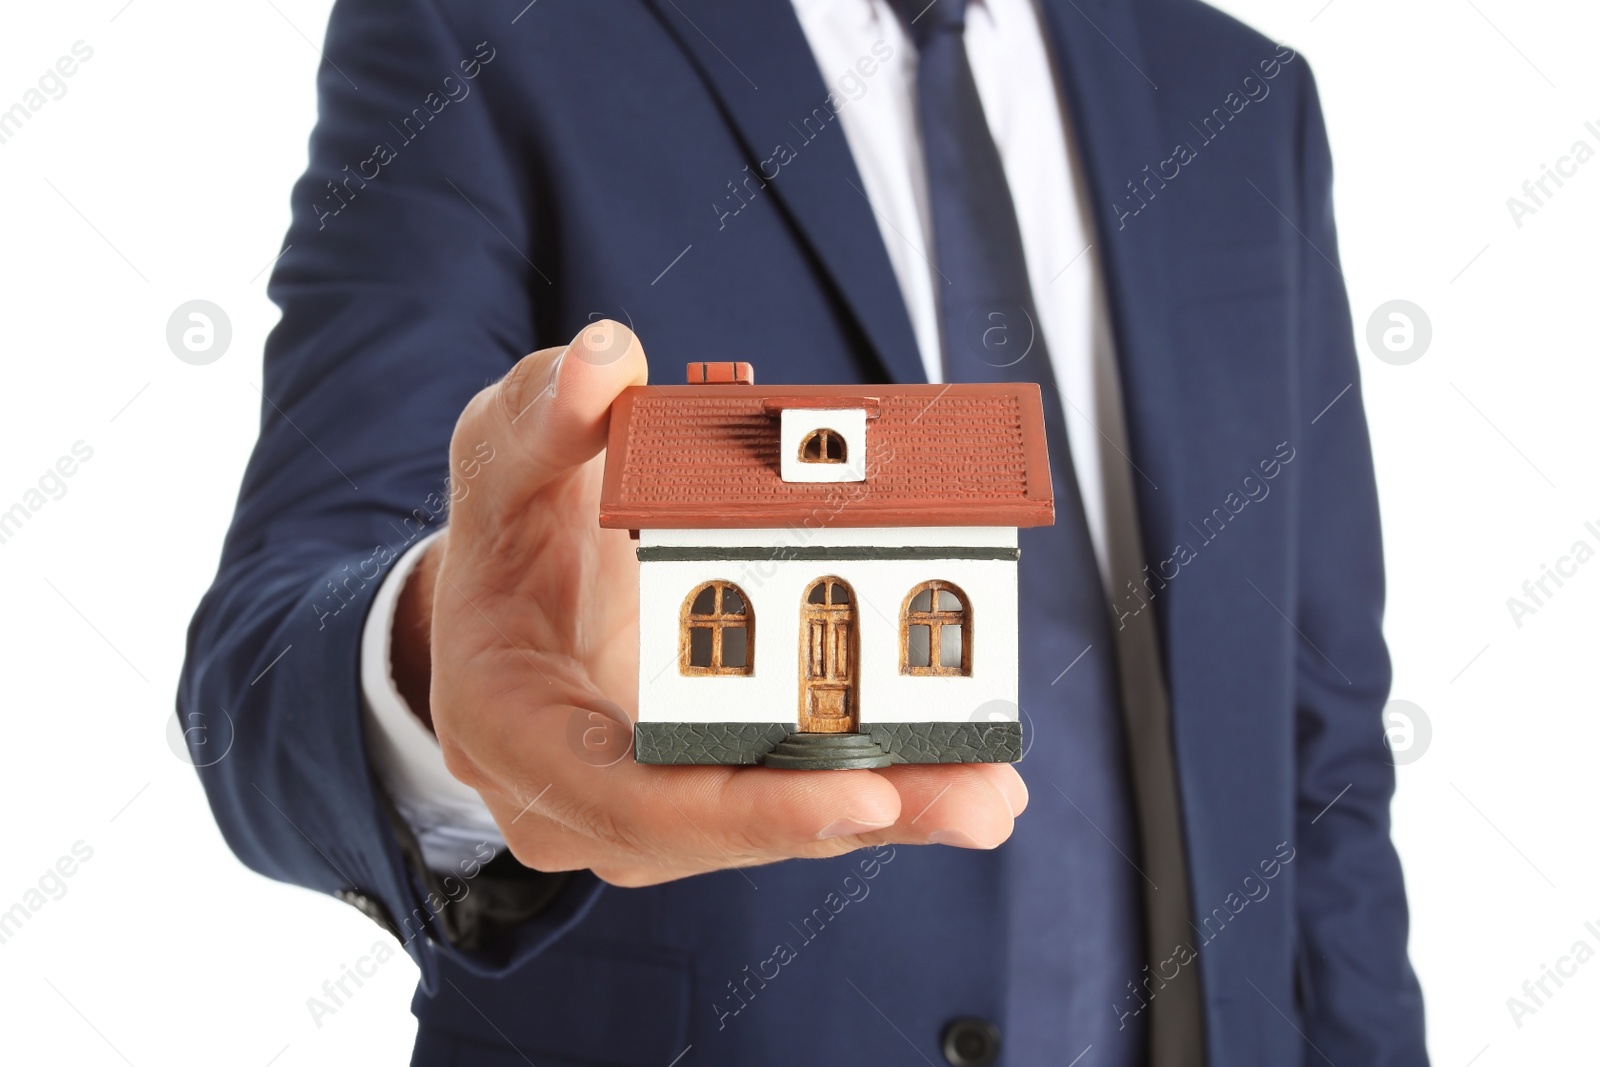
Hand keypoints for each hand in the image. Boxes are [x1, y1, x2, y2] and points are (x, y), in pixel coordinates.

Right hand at [395, 321, 1027, 886]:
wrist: (501, 599)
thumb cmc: (503, 531)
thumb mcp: (505, 455)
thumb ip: (549, 413)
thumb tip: (606, 357)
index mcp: (513, 725)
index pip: (627, 795)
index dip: (744, 804)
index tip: (858, 792)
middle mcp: (576, 796)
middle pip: (722, 830)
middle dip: (854, 815)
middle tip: (977, 800)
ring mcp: (639, 807)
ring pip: (768, 830)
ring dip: (888, 814)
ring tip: (992, 795)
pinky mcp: (697, 791)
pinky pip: (784, 800)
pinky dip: (875, 792)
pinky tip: (966, 780)